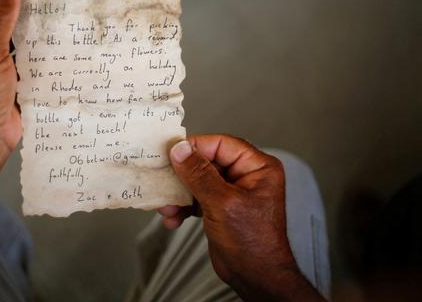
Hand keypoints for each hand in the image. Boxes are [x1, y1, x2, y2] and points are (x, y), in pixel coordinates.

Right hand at [160, 135, 322, 300]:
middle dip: (182, 176)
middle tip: (163, 180)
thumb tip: (181, 150)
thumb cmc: (252, 242)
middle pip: (206, 162)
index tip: (171, 152)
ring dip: (179, 195)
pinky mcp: (220, 208)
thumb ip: (199, 174)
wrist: (255, 277)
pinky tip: (173, 219)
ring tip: (167, 208)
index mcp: (258, 167)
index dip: (195, 147)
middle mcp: (246, 176)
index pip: (221, 144)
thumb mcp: (222, 203)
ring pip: (197, 182)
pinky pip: (196, 199)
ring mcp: (232, 193)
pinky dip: (183, 208)